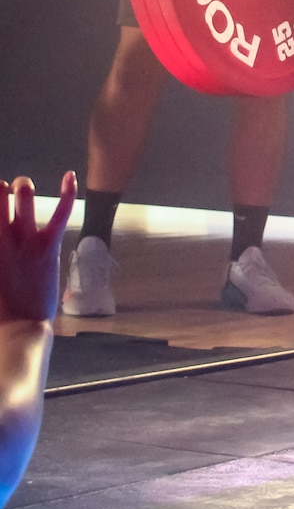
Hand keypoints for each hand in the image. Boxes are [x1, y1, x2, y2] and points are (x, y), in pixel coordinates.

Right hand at [0, 174, 75, 324]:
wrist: (18, 331)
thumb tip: (1, 245)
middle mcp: (0, 240)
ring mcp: (24, 241)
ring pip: (23, 197)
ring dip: (22, 187)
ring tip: (20, 186)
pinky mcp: (47, 247)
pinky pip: (60, 213)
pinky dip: (68, 193)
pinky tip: (71, 176)